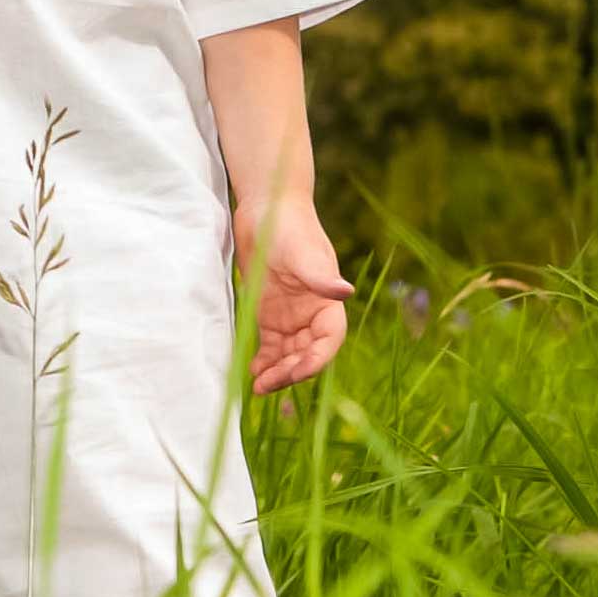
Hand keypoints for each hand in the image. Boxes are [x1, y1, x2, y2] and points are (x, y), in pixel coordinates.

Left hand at [231, 197, 354, 395]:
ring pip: (287, 354)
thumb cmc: (290, 227)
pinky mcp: (268, 312)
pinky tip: (251, 369)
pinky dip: (263, 360)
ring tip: (257, 387)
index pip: (328, 341)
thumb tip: (346, 291)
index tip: (297, 372)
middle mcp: (311, 314)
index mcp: (327, 303)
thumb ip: (321, 276)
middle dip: (290, 372)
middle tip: (266, 386)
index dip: (316, 361)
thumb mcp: (303, 252)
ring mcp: (289, 316)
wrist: (266, 209)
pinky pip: (269, 345)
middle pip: (306, 354)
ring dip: (276, 372)